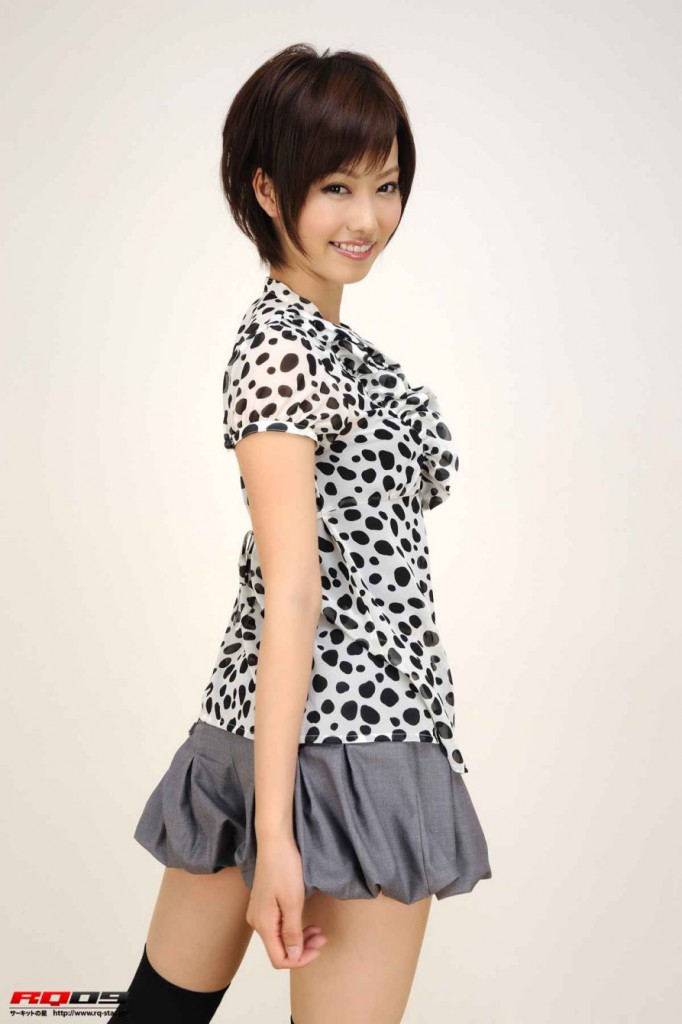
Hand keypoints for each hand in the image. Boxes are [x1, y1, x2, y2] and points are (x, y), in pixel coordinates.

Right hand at [246, 832, 327, 969]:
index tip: (319, 948)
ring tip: (318, 930)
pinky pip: (278, 925)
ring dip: (300, 938)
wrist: (274, 842)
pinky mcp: (264, 904)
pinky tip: (306, 920)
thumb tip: (293, 957)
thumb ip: (292, 933)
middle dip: (303, 949)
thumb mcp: (293, 902)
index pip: (279, 959)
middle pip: (279, 949)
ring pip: (279, 938)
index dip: (300, 960)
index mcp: (263, 925)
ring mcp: (259, 912)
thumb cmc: (284, 868)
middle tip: (322, 937)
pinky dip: (293, 927)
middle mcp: (257, 922)